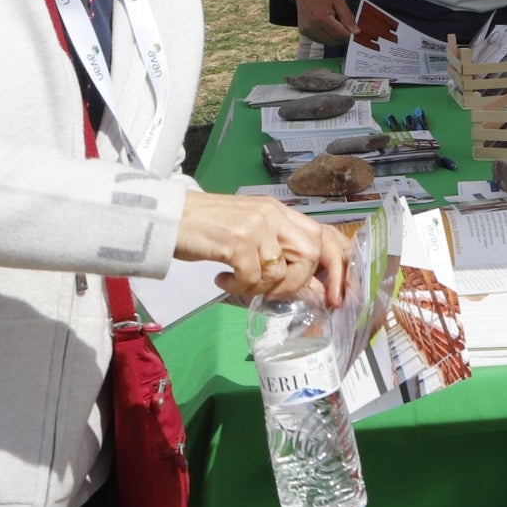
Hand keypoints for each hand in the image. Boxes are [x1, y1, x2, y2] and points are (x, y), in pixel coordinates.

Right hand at [174, 192, 350, 306]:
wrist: (169, 217)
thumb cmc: (209, 229)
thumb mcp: (252, 232)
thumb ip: (280, 252)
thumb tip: (312, 287)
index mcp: (280, 211)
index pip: (325, 235)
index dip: (337, 266)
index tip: (334, 295)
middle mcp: (273, 214)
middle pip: (311, 253)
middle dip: (297, 282)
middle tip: (271, 292)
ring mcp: (256, 225)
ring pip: (281, 270)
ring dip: (261, 288)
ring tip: (239, 284)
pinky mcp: (237, 240)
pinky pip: (252, 277)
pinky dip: (239, 287)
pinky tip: (224, 280)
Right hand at [294, 0, 352, 46]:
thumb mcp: (339, 0)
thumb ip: (347, 17)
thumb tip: (356, 32)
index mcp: (321, 18)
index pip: (341, 35)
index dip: (351, 34)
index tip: (355, 30)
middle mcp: (312, 27)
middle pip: (334, 41)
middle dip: (343, 36)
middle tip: (346, 25)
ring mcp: (306, 30)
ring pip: (327, 42)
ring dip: (335, 37)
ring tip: (336, 23)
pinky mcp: (303, 32)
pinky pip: (319, 40)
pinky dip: (327, 36)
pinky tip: (328, 26)